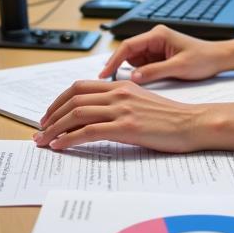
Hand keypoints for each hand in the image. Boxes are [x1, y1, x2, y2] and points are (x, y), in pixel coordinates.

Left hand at [34, 80, 205, 152]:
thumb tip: (99, 112)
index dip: (60, 100)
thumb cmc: (170, 117)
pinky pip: (88, 131)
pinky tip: (59, 146)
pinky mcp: (126, 127)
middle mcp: (118, 93)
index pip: (80, 87)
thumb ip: (121, 102)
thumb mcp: (141, 102)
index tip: (50, 114)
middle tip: (41, 130)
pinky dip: (68, 139)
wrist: (192, 123)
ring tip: (43, 141)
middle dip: (52, 115)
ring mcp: (122, 110)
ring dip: (55, 128)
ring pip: (77, 114)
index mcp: (121, 86)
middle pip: (73, 98)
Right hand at [98, 24, 226, 83]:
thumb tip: (132, 78)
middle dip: (119, 68)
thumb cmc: (203, 59)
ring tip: (126, 88)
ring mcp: (156, 48)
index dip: (113, 60)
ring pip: (134, 61)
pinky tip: (139, 85)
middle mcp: (154, 39)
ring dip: (130, 72)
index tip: (103, 74)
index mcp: (158, 35)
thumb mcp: (178, 67)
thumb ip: (154, 71)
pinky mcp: (159, 57)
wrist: (219, 58)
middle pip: (128, 53)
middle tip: (109, 85)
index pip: (128, 45)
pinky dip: (139, 75)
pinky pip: (142, 65)